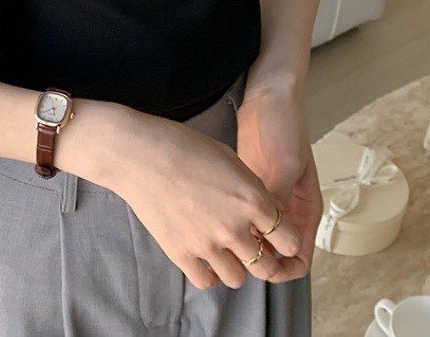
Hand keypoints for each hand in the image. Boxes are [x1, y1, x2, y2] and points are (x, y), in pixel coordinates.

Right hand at [105, 109, 302, 290]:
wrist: (140, 154)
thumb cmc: (184, 147)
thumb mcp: (230, 158)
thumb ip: (252, 189)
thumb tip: (263, 211)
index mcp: (252, 199)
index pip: (289, 240)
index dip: (285, 239)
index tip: (277, 237)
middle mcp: (234, 227)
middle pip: (267, 267)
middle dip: (265, 259)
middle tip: (253, 248)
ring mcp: (207, 244)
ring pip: (238, 280)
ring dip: (236, 267)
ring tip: (225, 250)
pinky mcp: (181, 254)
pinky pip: (206, 282)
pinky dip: (209, 274)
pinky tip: (205, 257)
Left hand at [236, 81, 323, 280]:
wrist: (268, 98)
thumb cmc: (283, 127)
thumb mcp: (285, 164)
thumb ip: (278, 200)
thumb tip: (263, 237)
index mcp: (305, 209)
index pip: (300, 257)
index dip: (284, 271)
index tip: (261, 270)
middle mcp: (287, 210)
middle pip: (276, 253)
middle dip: (259, 261)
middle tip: (234, 258)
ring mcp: (266, 200)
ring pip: (256, 238)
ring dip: (242, 244)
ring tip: (219, 243)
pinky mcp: (246, 189)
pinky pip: (241, 217)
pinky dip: (232, 224)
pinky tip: (214, 223)